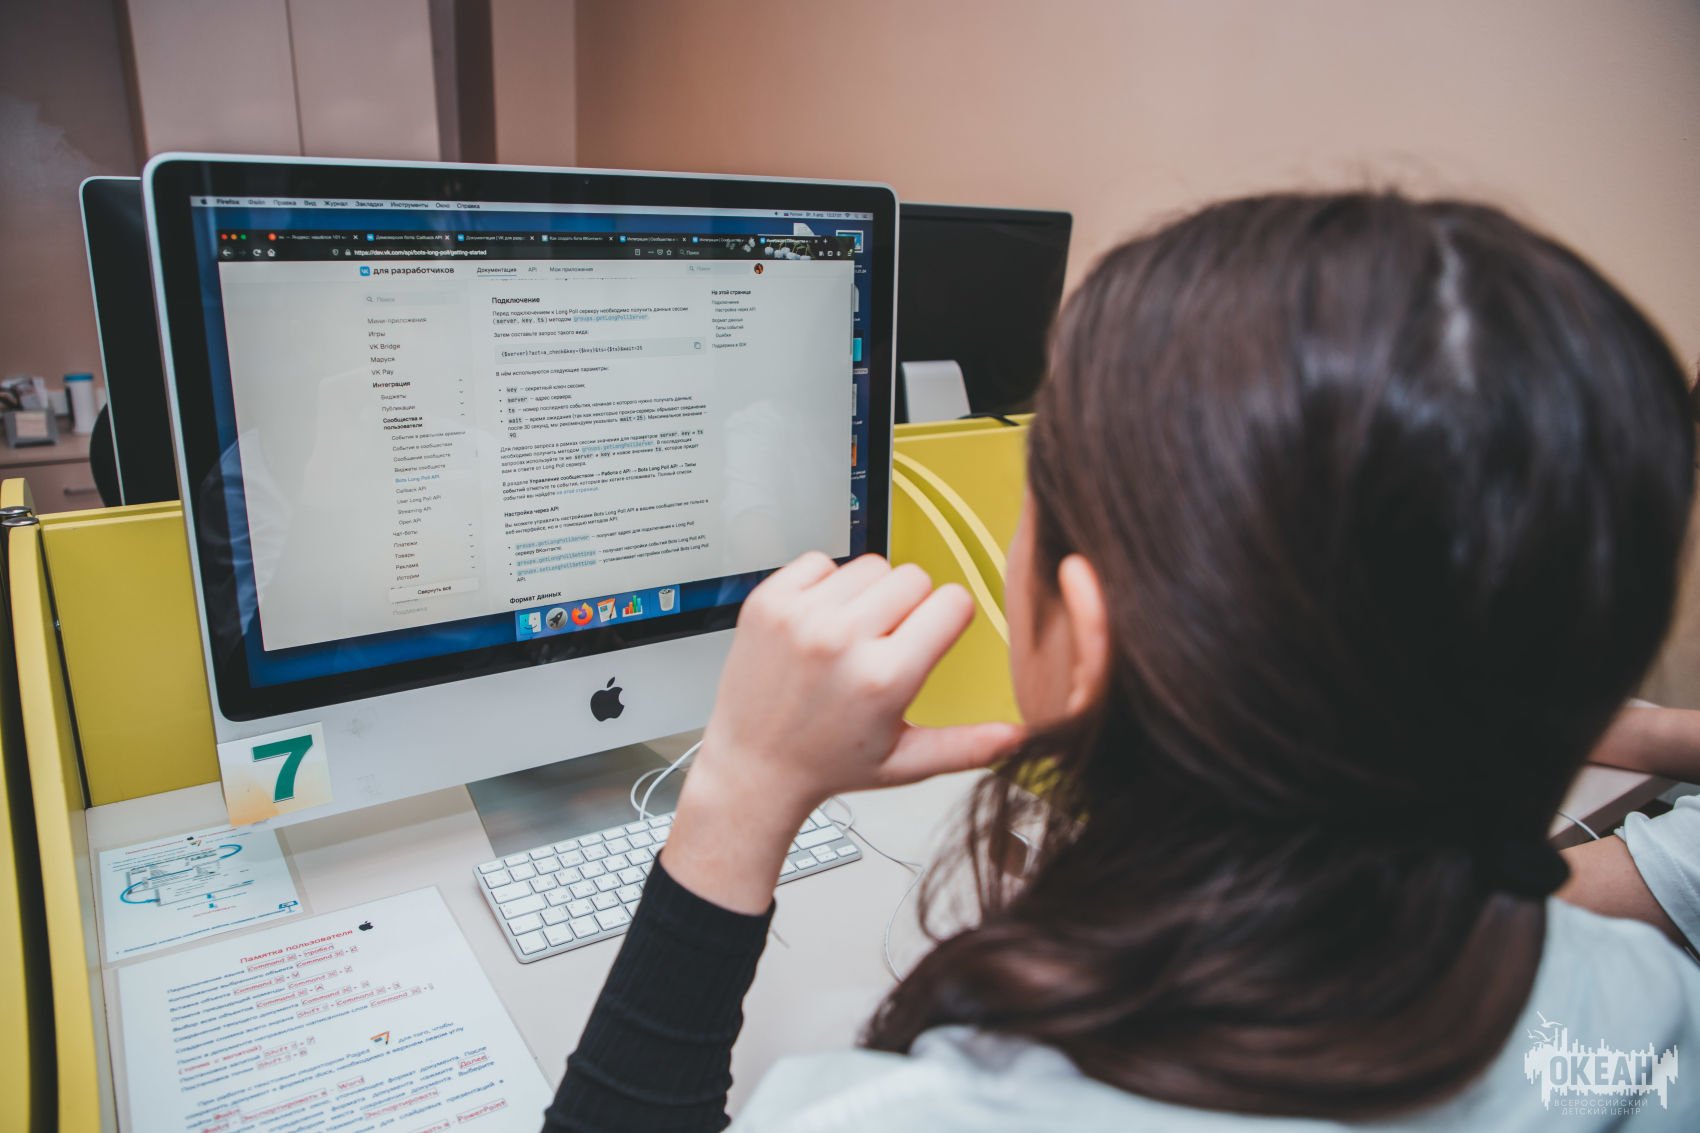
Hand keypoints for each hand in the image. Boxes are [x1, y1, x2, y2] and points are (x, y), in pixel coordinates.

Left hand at [660, 552, 1021, 911]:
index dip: (948, 617)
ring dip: (867, 594)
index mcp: (885, 678)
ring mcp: (801, 617)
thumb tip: (1023, 737)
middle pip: (914, 577)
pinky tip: (817, 622)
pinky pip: (820, 560)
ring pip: (870, 565)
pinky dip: (823, 585)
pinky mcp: (768, 602)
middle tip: (884, 644)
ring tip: (847, 637)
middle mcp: (843, 641)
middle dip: (909, 606)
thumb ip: (967, 746)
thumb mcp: (905, 763)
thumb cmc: (828, 764)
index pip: (952, 602)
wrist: (751, 767)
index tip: (929, 637)